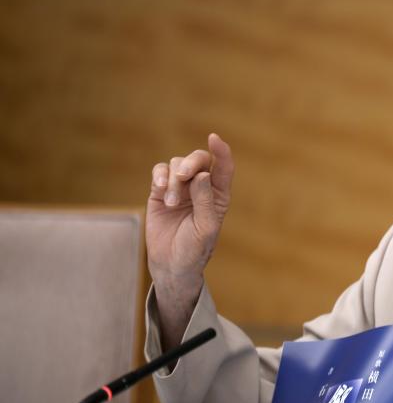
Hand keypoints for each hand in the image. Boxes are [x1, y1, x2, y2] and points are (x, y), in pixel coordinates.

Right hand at [146, 133, 234, 345]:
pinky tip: (160, 188)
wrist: (171, 264)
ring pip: (177, 165)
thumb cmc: (195, 248)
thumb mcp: (206, 227)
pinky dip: (160, 176)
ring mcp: (181, 188)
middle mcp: (201, 187)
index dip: (221, 151)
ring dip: (173, 180)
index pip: (224, 167)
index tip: (214, 138)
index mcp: (219, 195)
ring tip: (171, 203)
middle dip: (191, 163)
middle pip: (198, 159)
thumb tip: (201, 174)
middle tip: (183, 177)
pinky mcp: (160, 191)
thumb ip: (205, 200)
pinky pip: (160, 172)